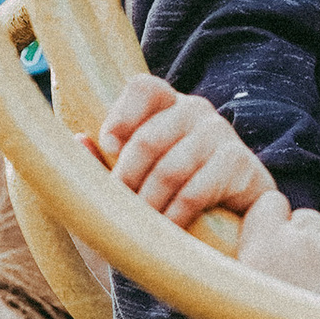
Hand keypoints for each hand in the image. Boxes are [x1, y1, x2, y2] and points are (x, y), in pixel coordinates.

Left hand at [87, 75, 274, 229]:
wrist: (235, 222)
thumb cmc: (173, 194)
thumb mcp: (136, 175)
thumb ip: (104, 160)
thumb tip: (77, 140)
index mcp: (167, 105)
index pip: (144, 88)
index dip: (122, 115)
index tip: (108, 146)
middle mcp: (195, 110)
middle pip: (149, 138)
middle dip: (127, 178)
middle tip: (120, 206)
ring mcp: (221, 133)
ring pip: (171, 168)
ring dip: (149, 203)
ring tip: (142, 225)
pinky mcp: (242, 163)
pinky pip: (197, 191)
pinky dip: (176, 215)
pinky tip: (168, 230)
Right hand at [230, 189, 319, 318]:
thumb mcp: (240, 304)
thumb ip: (249, 265)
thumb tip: (254, 247)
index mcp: (262, 244)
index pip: (272, 202)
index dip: (275, 221)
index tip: (278, 241)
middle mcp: (301, 239)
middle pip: (308, 218)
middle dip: (307, 240)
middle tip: (306, 276)